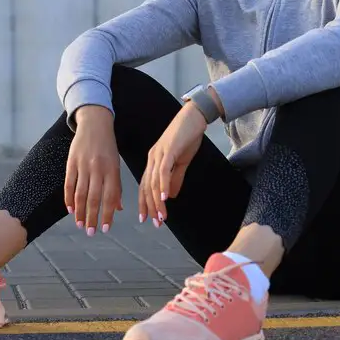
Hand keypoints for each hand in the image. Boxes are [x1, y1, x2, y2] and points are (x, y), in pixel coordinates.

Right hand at [64, 106, 123, 234]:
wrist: (95, 124)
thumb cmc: (108, 147)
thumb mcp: (116, 165)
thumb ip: (116, 186)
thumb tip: (117, 209)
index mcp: (112, 170)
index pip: (110, 197)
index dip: (107, 214)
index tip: (105, 229)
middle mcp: (98, 169)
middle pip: (94, 198)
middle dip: (92, 218)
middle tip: (90, 232)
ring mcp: (84, 166)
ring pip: (80, 194)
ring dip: (79, 212)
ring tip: (80, 224)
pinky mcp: (71, 163)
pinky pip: (69, 184)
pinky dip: (69, 198)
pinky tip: (70, 209)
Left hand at [140, 101, 208, 226]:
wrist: (195, 116)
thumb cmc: (187, 137)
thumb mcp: (181, 161)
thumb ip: (175, 178)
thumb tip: (170, 196)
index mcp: (154, 161)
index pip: (145, 185)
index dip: (145, 203)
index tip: (148, 218)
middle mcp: (152, 158)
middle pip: (147, 186)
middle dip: (151, 207)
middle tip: (156, 223)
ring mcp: (159, 154)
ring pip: (154, 182)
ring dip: (158, 201)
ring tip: (162, 216)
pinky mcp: (169, 150)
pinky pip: (163, 170)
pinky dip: (163, 185)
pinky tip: (166, 197)